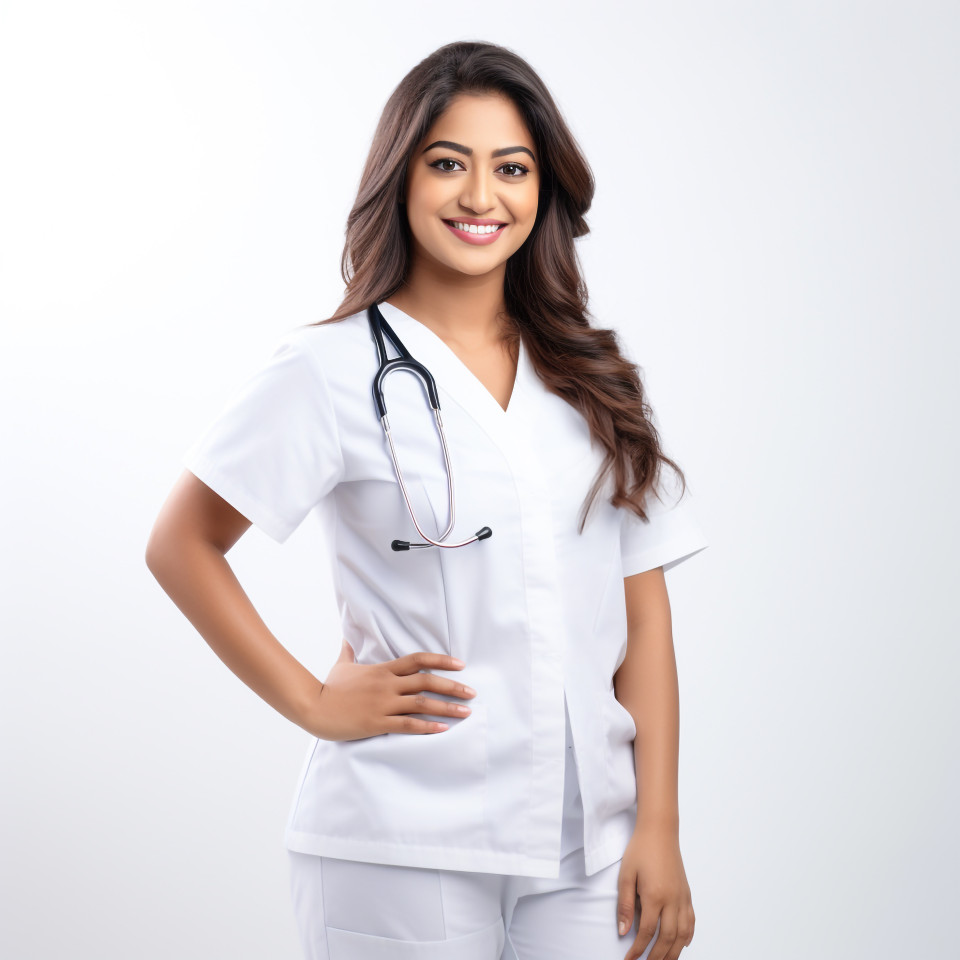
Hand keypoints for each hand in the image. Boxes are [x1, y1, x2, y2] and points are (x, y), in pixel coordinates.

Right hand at [307, 640, 476, 741]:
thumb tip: (347, 637)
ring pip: (422, 704)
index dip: (441, 660)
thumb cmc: (329, 687)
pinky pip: (407, 724)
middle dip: (452, 687)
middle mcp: (387, 685)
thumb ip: (349, 651)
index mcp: (383, 670)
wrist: (313, 707)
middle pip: (427, 681)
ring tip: (466, 712)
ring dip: (447, 708)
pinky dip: (427, 726)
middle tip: (472, 692)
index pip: (418, 660)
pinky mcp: (377, 722)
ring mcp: (383, 704)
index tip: (460, 664)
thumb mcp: (342, 665)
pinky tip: (443, 729)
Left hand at [617, 821, 694, 959]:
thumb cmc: (640, 850)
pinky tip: (682, 943)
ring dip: (674, 952)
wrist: (659, 831)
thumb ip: (625, 905)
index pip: (647, 932)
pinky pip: (691, 920)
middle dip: (657, 956)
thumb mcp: (626, 875)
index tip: (630, 959)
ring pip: (683, 934)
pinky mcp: (687, 893)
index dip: (638, 949)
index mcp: (655, 896)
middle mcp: (672, 900)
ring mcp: (682, 897)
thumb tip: (624, 932)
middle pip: (667, 938)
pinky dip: (688, 935)